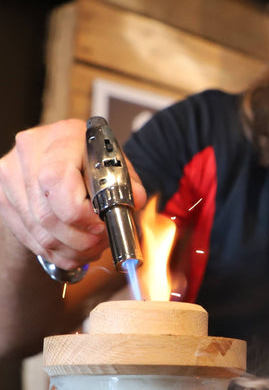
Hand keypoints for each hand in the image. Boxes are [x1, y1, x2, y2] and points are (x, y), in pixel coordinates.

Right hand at [0, 120, 146, 269]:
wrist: (63, 157)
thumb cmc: (93, 160)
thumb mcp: (118, 166)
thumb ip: (129, 185)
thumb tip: (133, 201)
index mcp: (62, 137)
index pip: (57, 181)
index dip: (80, 214)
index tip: (100, 225)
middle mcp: (30, 152)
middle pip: (48, 214)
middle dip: (81, 239)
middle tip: (101, 242)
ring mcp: (11, 176)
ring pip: (40, 233)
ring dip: (72, 250)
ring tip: (92, 247)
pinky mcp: (5, 199)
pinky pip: (31, 239)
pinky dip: (58, 252)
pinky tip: (75, 249)